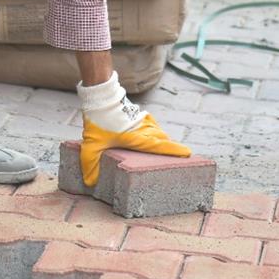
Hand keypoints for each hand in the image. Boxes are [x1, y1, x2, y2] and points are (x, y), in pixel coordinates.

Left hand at [76, 71, 189, 186]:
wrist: (101, 96)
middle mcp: (144, 128)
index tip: (188, 153)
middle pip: (163, 139)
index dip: (174, 150)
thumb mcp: (91, 144)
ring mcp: (143, 120)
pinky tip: (152, 137)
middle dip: (171, 148)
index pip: (160, 145)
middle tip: (179, 158)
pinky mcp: (139, 115)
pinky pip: (153, 125)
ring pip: (159, 132)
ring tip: (166, 150)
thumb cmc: (98, 120)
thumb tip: (91, 182)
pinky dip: (156, 132)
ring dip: (163, 140)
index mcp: (137, 137)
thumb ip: (90, 163)